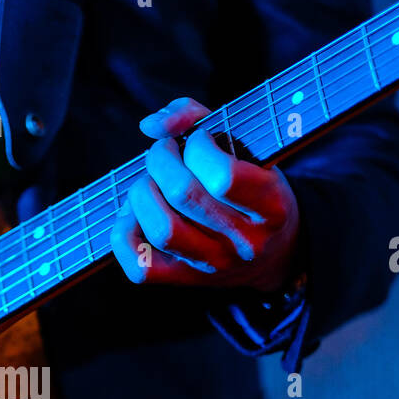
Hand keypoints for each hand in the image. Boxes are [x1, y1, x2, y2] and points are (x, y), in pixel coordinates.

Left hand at [111, 97, 299, 291]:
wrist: (273, 253)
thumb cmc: (252, 185)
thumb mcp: (246, 147)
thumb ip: (199, 119)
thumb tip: (152, 125)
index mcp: (272, 206)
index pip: (224, 177)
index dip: (199, 147)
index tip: (198, 139)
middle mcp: (245, 242)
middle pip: (183, 195)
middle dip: (161, 159)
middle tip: (164, 153)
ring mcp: (214, 264)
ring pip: (161, 230)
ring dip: (142, 194)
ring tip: (149, 182)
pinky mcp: (185, 279)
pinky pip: (142, 267)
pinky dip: (125, 235)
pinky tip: (134, 213)